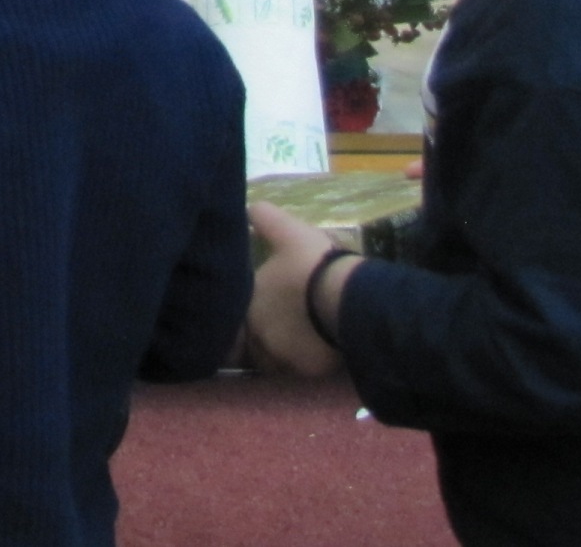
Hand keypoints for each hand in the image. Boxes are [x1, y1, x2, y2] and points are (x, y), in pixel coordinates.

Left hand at [244, 203, 350, 377]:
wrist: (347, 297)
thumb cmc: (313, 263)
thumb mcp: (288, 231)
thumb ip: (265, 219)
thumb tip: (250, 208)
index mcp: (247, 303)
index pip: (233, 315)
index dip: (241, 314)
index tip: (254, 310)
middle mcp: (256, 334)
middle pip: (251, 341)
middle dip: (261, 335)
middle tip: (278, 328)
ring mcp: (280, 356)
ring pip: (272, 360)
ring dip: (280, 353)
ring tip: (295, 342)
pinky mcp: (305, 372)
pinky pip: (298, 373)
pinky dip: (303, 364)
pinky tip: (313, 353)